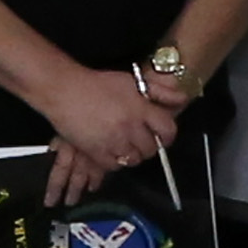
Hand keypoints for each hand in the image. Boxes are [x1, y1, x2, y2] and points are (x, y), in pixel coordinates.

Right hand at [31, 60, 169, 207]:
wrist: (65, 91)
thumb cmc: (98, 84)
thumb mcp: (132, 81)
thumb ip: (160, 91)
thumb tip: (182, 99)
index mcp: (140, 108)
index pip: (167, 130)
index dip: (167, 136)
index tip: (163, 136)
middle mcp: (130, 127)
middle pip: (150, 148)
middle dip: (149, 146)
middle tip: (140, 139)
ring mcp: (114, 141)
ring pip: (134, 159)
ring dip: (133, 154)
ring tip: (125, 144)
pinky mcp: (97, 152)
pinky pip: (115, 166)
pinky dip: (116, 161)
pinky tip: (111, 150)